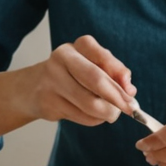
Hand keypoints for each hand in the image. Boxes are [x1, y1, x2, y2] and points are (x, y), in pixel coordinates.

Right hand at [20, 35, 136, 126]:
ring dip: (107, 113)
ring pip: (89, 103)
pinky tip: (92, 115)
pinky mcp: (48, 102)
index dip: (120, 75)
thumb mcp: (94, 65)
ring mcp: (52, 80)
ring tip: (111, 113)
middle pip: (96, 80)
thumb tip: (130, 91)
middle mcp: (62, 58)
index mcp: (79, 46)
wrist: (35, 86)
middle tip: (130, 109)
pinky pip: (81, 116)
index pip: (103, 57)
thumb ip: (114, 73)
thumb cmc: (74, 74)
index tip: (131, 91)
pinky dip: (94, 119)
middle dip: (117, 98)